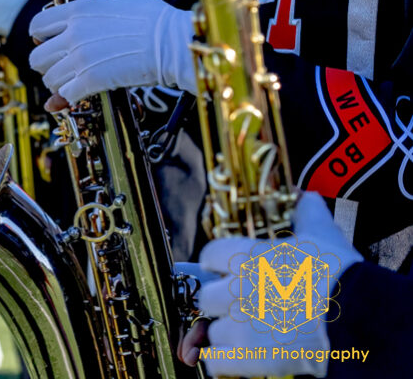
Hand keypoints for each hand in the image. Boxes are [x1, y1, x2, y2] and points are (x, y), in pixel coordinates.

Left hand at [28, 0, 193, 103]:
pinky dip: (72, 96)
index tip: (50, 43)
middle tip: (62, 67)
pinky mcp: (91, 81)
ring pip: (49, 79)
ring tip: (74, 81)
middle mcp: (72, 34)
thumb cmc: (154, 17)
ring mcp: (80, 58)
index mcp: (78, 10)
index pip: (36, 26)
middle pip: (37, 57)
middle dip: (47, 64)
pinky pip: (66, 94)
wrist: (171, 42)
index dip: (40, 37)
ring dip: (59, 83)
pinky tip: (83, 91)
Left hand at [189, 192, 362, 376]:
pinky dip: (223, 362)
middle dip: (217, 300)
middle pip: (205, 294)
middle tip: (232, 304)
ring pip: (210, 329)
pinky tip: (234, 358)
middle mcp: (239, 287)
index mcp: (250, 256)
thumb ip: (308, 211)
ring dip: (222, 333)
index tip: (222, 268)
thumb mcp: (323, 231)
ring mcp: (242, 323)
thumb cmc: (338, 272)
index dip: (216, 262)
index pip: (211, 254)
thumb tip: (306, 196)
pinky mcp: (250, 355)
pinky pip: (217, 362)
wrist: (353, 315)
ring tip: (238, 334)